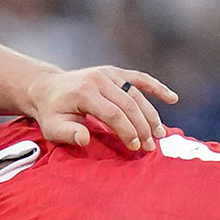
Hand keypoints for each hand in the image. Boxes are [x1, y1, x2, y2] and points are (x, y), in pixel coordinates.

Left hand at [26, 67, 177, 150]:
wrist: (46, 89)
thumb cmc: (51, 112)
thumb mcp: (52, 127)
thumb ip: (68, 133)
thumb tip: (85, 139)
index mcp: (84, 92)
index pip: (113, 114)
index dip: (127, 131)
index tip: (134, 147)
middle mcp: (98, 80)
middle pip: (129, 105)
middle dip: (142, 127)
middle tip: (150, 146)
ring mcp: (108, 74)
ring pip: (137, 95)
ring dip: (151, 115)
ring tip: (160, 134)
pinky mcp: (114, 72)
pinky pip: (139, 79)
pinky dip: (156, 87)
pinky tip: (172, 98)